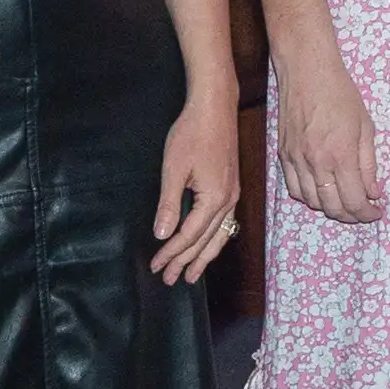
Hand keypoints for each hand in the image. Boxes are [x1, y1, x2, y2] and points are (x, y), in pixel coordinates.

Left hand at [151, 79, 244, 282]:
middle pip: (205, 241)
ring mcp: (232, 194)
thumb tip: (163, 235)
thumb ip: (169, 204)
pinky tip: (210, 244)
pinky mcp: (231, 186)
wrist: (215, 107)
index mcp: (214, 199)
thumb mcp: (174, 169)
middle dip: (187, 262)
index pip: (189, 236)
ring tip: (193, 274)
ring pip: (219, 236)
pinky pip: (225, 223)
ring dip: (205, 256)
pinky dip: (216, 240)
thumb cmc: (192, 134)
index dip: (171, 253)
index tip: (156, 266)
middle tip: (171, 280)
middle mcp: (228, 201)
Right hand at [273, 59, 385, 224]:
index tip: (376, 212)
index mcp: (341, 155)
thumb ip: (369, 164)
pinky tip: (321, 192)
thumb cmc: (341, 93)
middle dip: (351, 216)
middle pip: (332, 208)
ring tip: (345, 202)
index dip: (367, 213)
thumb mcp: (366, 127)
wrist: (306, 71)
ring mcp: (296, 160)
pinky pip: (294, 189)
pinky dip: (309, 198)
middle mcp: (316, 163)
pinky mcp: (283, 155)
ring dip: (330, 209)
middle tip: (363, 211)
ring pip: (311, 202)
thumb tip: (374, 193)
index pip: (354, 201)